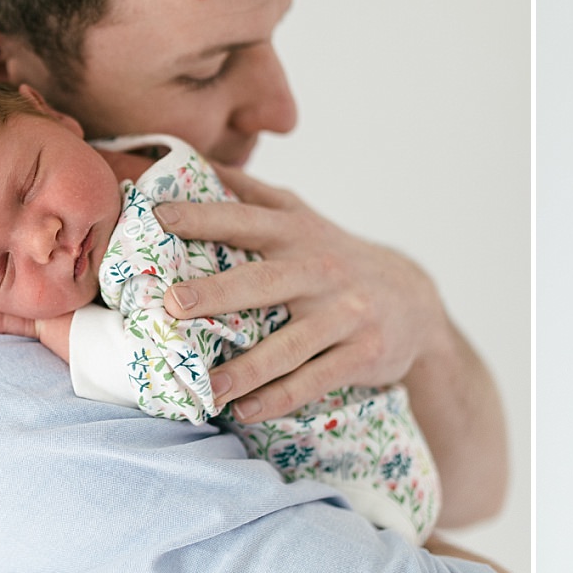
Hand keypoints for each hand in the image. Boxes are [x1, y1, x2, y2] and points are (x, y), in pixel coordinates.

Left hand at [153, 170, 443, 420]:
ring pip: (291, 343)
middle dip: (219, 292)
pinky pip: (317, 379)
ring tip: (206, 388)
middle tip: (172, 304)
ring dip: (247, 368)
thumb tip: (190, 160)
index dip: (203, 216)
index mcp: (297, 233)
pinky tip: (245, 412)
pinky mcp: (365, 352)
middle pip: (264, 281)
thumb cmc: (336, 257)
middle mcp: (320, 270)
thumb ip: (250, 194)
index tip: (158, 216)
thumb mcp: (301, 218)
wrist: (414, 299)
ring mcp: (345, 313)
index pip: (244, 220)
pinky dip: (281, 398)